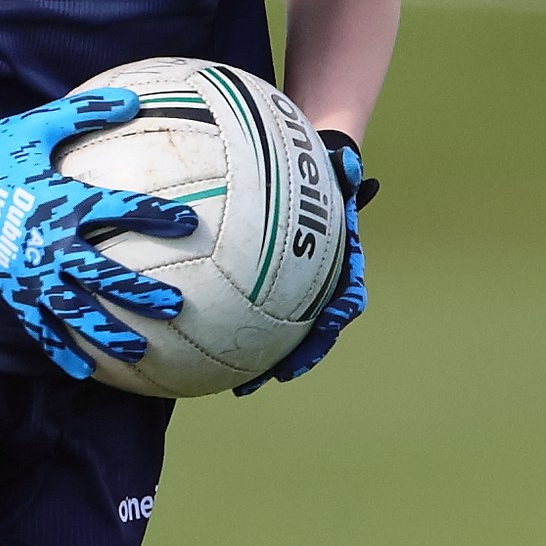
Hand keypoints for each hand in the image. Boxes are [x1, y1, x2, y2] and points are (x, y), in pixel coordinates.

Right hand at [0, 90, 198, 379]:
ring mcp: (27, 271)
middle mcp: (48, 242)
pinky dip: (60, 349)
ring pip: (74, 309)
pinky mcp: (9, 289)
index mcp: (59, 200)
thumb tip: (133, 99)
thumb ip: (85, 112)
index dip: (154, 215)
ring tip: (138, 348)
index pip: (118, 209)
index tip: (188, 223)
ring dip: (107, 331)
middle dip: (141, 291)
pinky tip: (83, 369)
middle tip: (176, 306)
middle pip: (103, 273)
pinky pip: (38, 326)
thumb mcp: (36, 125)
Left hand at [235, 130, 377, 394]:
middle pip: (309, 328)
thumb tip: (348, 162)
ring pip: (278, 329)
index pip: (344, 297)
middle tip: (271, 377)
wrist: (313, 166)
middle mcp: (317, 282)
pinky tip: (197, 341)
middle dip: (294, 355)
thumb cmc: (321, 166)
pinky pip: (244, 307)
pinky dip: (227, 326)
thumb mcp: (333, 165)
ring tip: (236, 383)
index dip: (335, 318)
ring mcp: (291, 286)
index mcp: (339, 262)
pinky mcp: (262, 283)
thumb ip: (341, 168)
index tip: (327, 330)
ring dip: (259, 357)